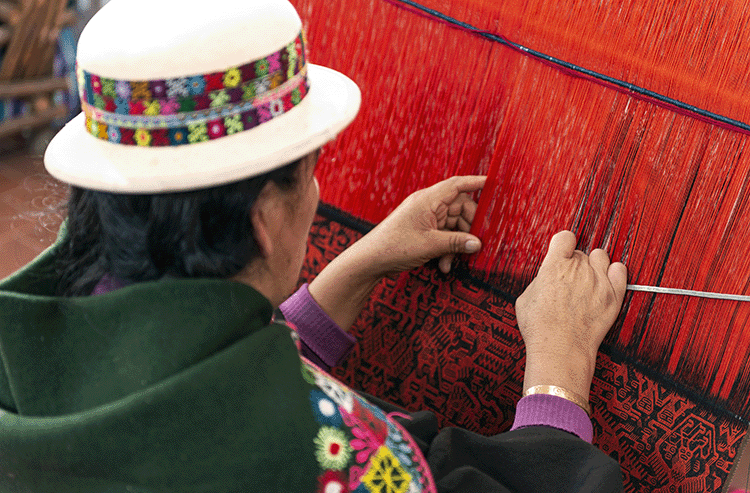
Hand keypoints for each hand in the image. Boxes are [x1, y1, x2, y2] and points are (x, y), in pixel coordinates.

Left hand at [355, 175, 486, 275]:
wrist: (370, 260)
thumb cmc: (394, 246)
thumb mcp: (430, 245)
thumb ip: (457, 242)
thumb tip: (478, 243)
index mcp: (428, 200)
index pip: (457, 185)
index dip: (475, 183)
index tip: (493, 184)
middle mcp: (428, 206)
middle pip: (461, 210)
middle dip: (468, 229)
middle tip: (476, 245)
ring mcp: (425, 219)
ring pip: (453, 227)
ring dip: (456, 245)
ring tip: (452, 262)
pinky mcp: (423, 232)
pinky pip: (444, 236)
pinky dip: (447, 249)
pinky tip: (444, 265)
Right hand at [515, 231, 626, 396]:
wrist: (560, 349)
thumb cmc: (540, 328)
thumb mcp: (526, 298)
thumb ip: (540, 280)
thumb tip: (547, 277)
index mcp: (555, 266)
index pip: (564, 237)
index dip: (562, 244)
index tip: (562, 252)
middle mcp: (579, 269)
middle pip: (581, 252)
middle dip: (575, 263)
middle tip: (569, 281)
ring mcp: (598, 281)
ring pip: (601, 256)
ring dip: (594, 264)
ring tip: (588, 279)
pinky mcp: (613, 295)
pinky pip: (620, 270)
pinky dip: (615, 272)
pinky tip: (607, 279)